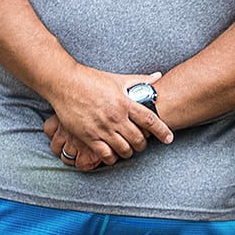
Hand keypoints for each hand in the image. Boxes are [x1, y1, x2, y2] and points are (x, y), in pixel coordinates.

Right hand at [44, 70, 172, 167]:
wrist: (65, 83)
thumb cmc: (92, 79)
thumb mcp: (118, 79)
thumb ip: (140, 81)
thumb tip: (158, 77)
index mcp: (125, 102)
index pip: (150, 120)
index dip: (162, 131)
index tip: (169, 138)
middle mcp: (116, 117)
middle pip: (139, 139)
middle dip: (144, 145)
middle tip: (143, 144)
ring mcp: (102, 128)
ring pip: (124, 149)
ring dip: (129, 152)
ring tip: (129, 150)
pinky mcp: (89, 136)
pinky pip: (105, 154)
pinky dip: (112, 158)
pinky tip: (112, 155)